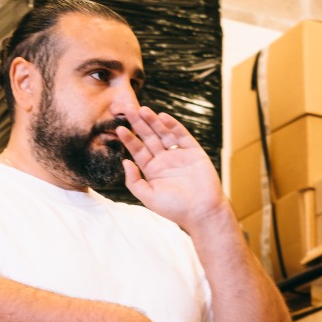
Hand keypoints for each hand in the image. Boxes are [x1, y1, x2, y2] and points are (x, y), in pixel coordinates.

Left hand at [116, 108, 226, 231]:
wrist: (202, 212)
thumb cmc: (175, 209)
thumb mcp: (148, 197)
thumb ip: (134, 181)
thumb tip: (125, 162)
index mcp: (152, 170)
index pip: (138, 151)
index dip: (129, 139)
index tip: (119, 128)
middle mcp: (164, 160)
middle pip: (149, 138)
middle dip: (139, 124)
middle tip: (128, 109)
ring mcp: (179, 155)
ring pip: (164, 134)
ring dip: (153, 121)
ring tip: (143, 109)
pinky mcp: (194, 152)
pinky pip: (182, 135)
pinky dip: (173, 125)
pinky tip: (163, 117)